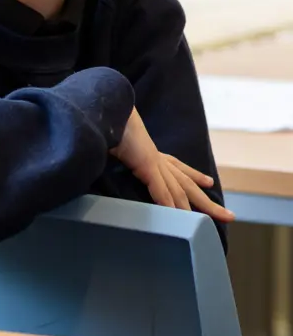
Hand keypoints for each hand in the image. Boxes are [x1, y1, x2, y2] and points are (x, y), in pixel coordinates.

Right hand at [111, 109, 232, 222]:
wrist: (107, 111)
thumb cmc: (107, 126)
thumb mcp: (115, 143)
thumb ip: (117, 152)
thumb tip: (110, 154)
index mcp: (150, 152)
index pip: (177, 165)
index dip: (193, 174)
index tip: (208, 182)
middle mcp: (157, 157)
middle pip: (187, 182)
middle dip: (207, 200)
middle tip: (229, 215)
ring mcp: (154, 161)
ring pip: (180, 190)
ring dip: (195, 207)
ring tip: (209, 223)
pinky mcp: (147, 165)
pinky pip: (161, 190)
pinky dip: (169, 204)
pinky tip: (177, 217)